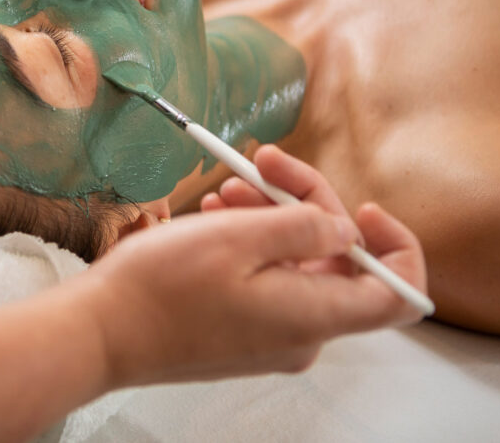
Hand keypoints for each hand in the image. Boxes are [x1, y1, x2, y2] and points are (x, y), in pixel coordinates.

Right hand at [85, 170, 425, 388]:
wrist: (99, 333)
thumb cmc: (161, 289)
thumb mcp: (240, 237)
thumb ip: (307, 228)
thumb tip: (345, 230)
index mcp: (313, 316)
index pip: (399, 294)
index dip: (396, 245)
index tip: (363, 207)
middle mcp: (301, 335)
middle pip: (336, 262)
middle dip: (304, 205)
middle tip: (262, 163)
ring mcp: (269, 337)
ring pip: (295, 265)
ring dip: (269, 218)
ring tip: (225, 188)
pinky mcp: (241, 334)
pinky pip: (265, 281)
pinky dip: (249, 244)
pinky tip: (215, 216)